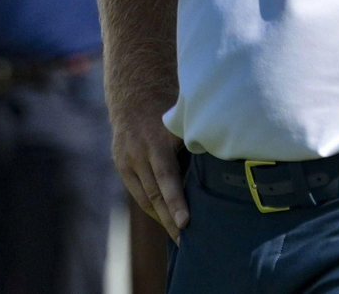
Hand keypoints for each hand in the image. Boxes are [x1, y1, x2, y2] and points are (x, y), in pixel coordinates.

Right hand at [110, 104, 188, 241]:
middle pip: (155, 194)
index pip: (167, 176)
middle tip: (188, 244)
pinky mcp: (120, 165)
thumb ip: (194, 147)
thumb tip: (218, 178)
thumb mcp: (183, 122)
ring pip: (145, 198)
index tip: (186, 223)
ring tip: (181, 241)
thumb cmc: (171, 109)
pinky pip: (138, 194)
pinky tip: (167, 220)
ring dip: (163, 219)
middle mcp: (138, 151)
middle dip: (171, 220)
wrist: (134, 94)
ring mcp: (126, 159)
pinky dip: (153, 208)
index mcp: (157, 139)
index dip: (176, 201)